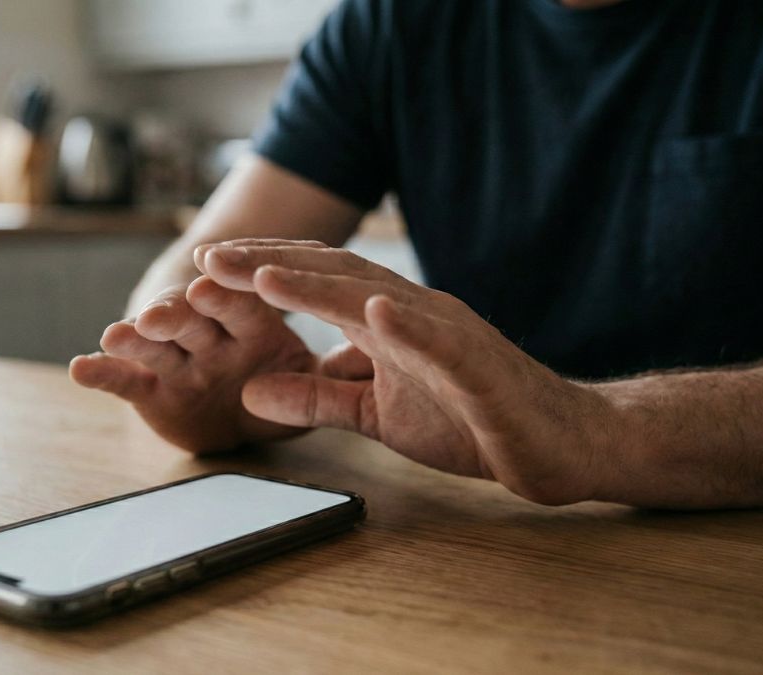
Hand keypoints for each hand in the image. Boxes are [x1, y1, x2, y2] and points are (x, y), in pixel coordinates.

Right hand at [70, 240, 354, 453]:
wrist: (242, 421)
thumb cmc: (282, 390)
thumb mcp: (316, 385)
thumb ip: (336, 376)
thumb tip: (371, 354)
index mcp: (256, 324)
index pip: (248, 301)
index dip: (235, 287)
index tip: (216, 268)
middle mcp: (210, 335)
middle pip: (195, 317)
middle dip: (182, 310)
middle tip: (173, 305)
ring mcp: (177, 360)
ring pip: (156, 343)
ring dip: (138, 335)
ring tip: (117, 335)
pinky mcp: (150, 391)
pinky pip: (126, 383)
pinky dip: (102, 376)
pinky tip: (81, 369)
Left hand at [197, 240, 616, 504]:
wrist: (557, 444)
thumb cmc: (469, 420)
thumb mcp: (374, 413)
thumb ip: (317, 397)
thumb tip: (251, 390)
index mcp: (389, 321)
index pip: (318, 282)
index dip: (262, 271)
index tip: (205, 268)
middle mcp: (416, 313)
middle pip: (337, 276)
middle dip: (272, 265)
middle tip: (210, 258)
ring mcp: (450, 335)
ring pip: (380, 300)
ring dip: (322, 285)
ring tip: (267, 274)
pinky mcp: (482, 369)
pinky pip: (444, 344)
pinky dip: (410, 326)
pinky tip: (377, 311)